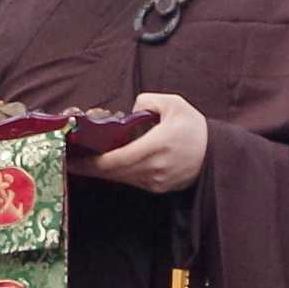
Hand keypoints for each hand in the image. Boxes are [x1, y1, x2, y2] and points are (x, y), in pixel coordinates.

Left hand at [83, 90, 208, 193]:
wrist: (217, 155)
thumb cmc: (195, 129)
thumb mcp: (174, 104)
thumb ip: (148, 101)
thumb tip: (132, 106)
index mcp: (155, 147)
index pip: (115, 160)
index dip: (91, 162)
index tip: (73, 158)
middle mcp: (152, 169)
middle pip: (112, 173)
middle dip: (90, 167)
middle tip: (71, 160)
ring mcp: (155, 181)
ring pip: (120, 178)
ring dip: (103, 171)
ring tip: (85, 160)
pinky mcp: (157, 187)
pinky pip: (131, 180)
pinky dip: (118, 172)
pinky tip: (108, 164)